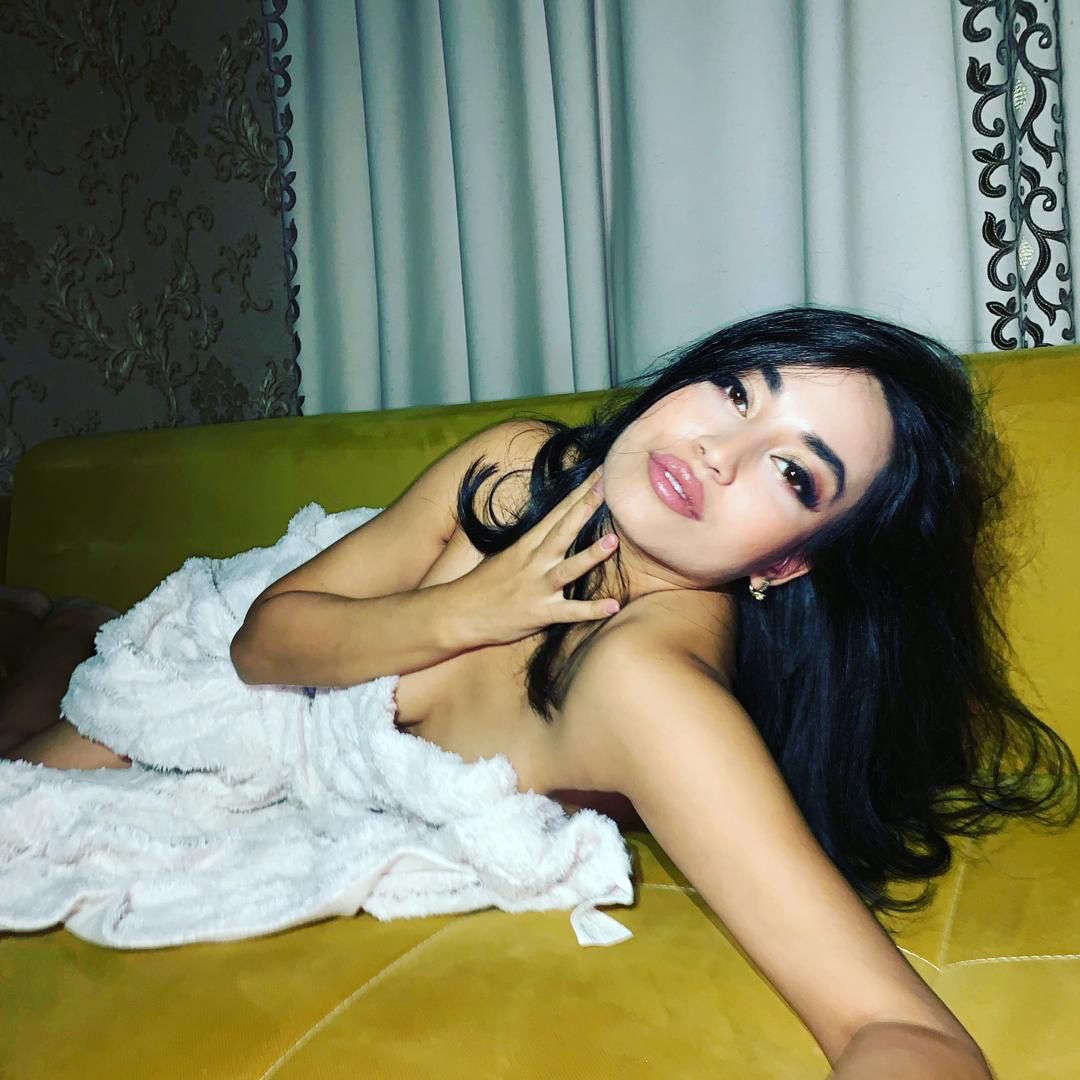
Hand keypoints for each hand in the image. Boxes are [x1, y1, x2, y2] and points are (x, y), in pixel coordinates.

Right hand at [447, 467, 620, 646]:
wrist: (456, 614)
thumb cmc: (482, 585)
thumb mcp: (505, 555)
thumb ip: (531, 543)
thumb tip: (552, 528)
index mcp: (526, 545)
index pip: (557, 513)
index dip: (579, 493)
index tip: (601, 473)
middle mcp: (533, 562)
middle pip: (563, 531)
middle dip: (585, 508)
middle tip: (608, 487)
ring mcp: (537, 587)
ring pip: (567, 568)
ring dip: (590, 555)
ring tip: (613, 541)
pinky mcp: (540, 613)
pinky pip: (570, 612)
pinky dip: (591, 610)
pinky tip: (613, 605)